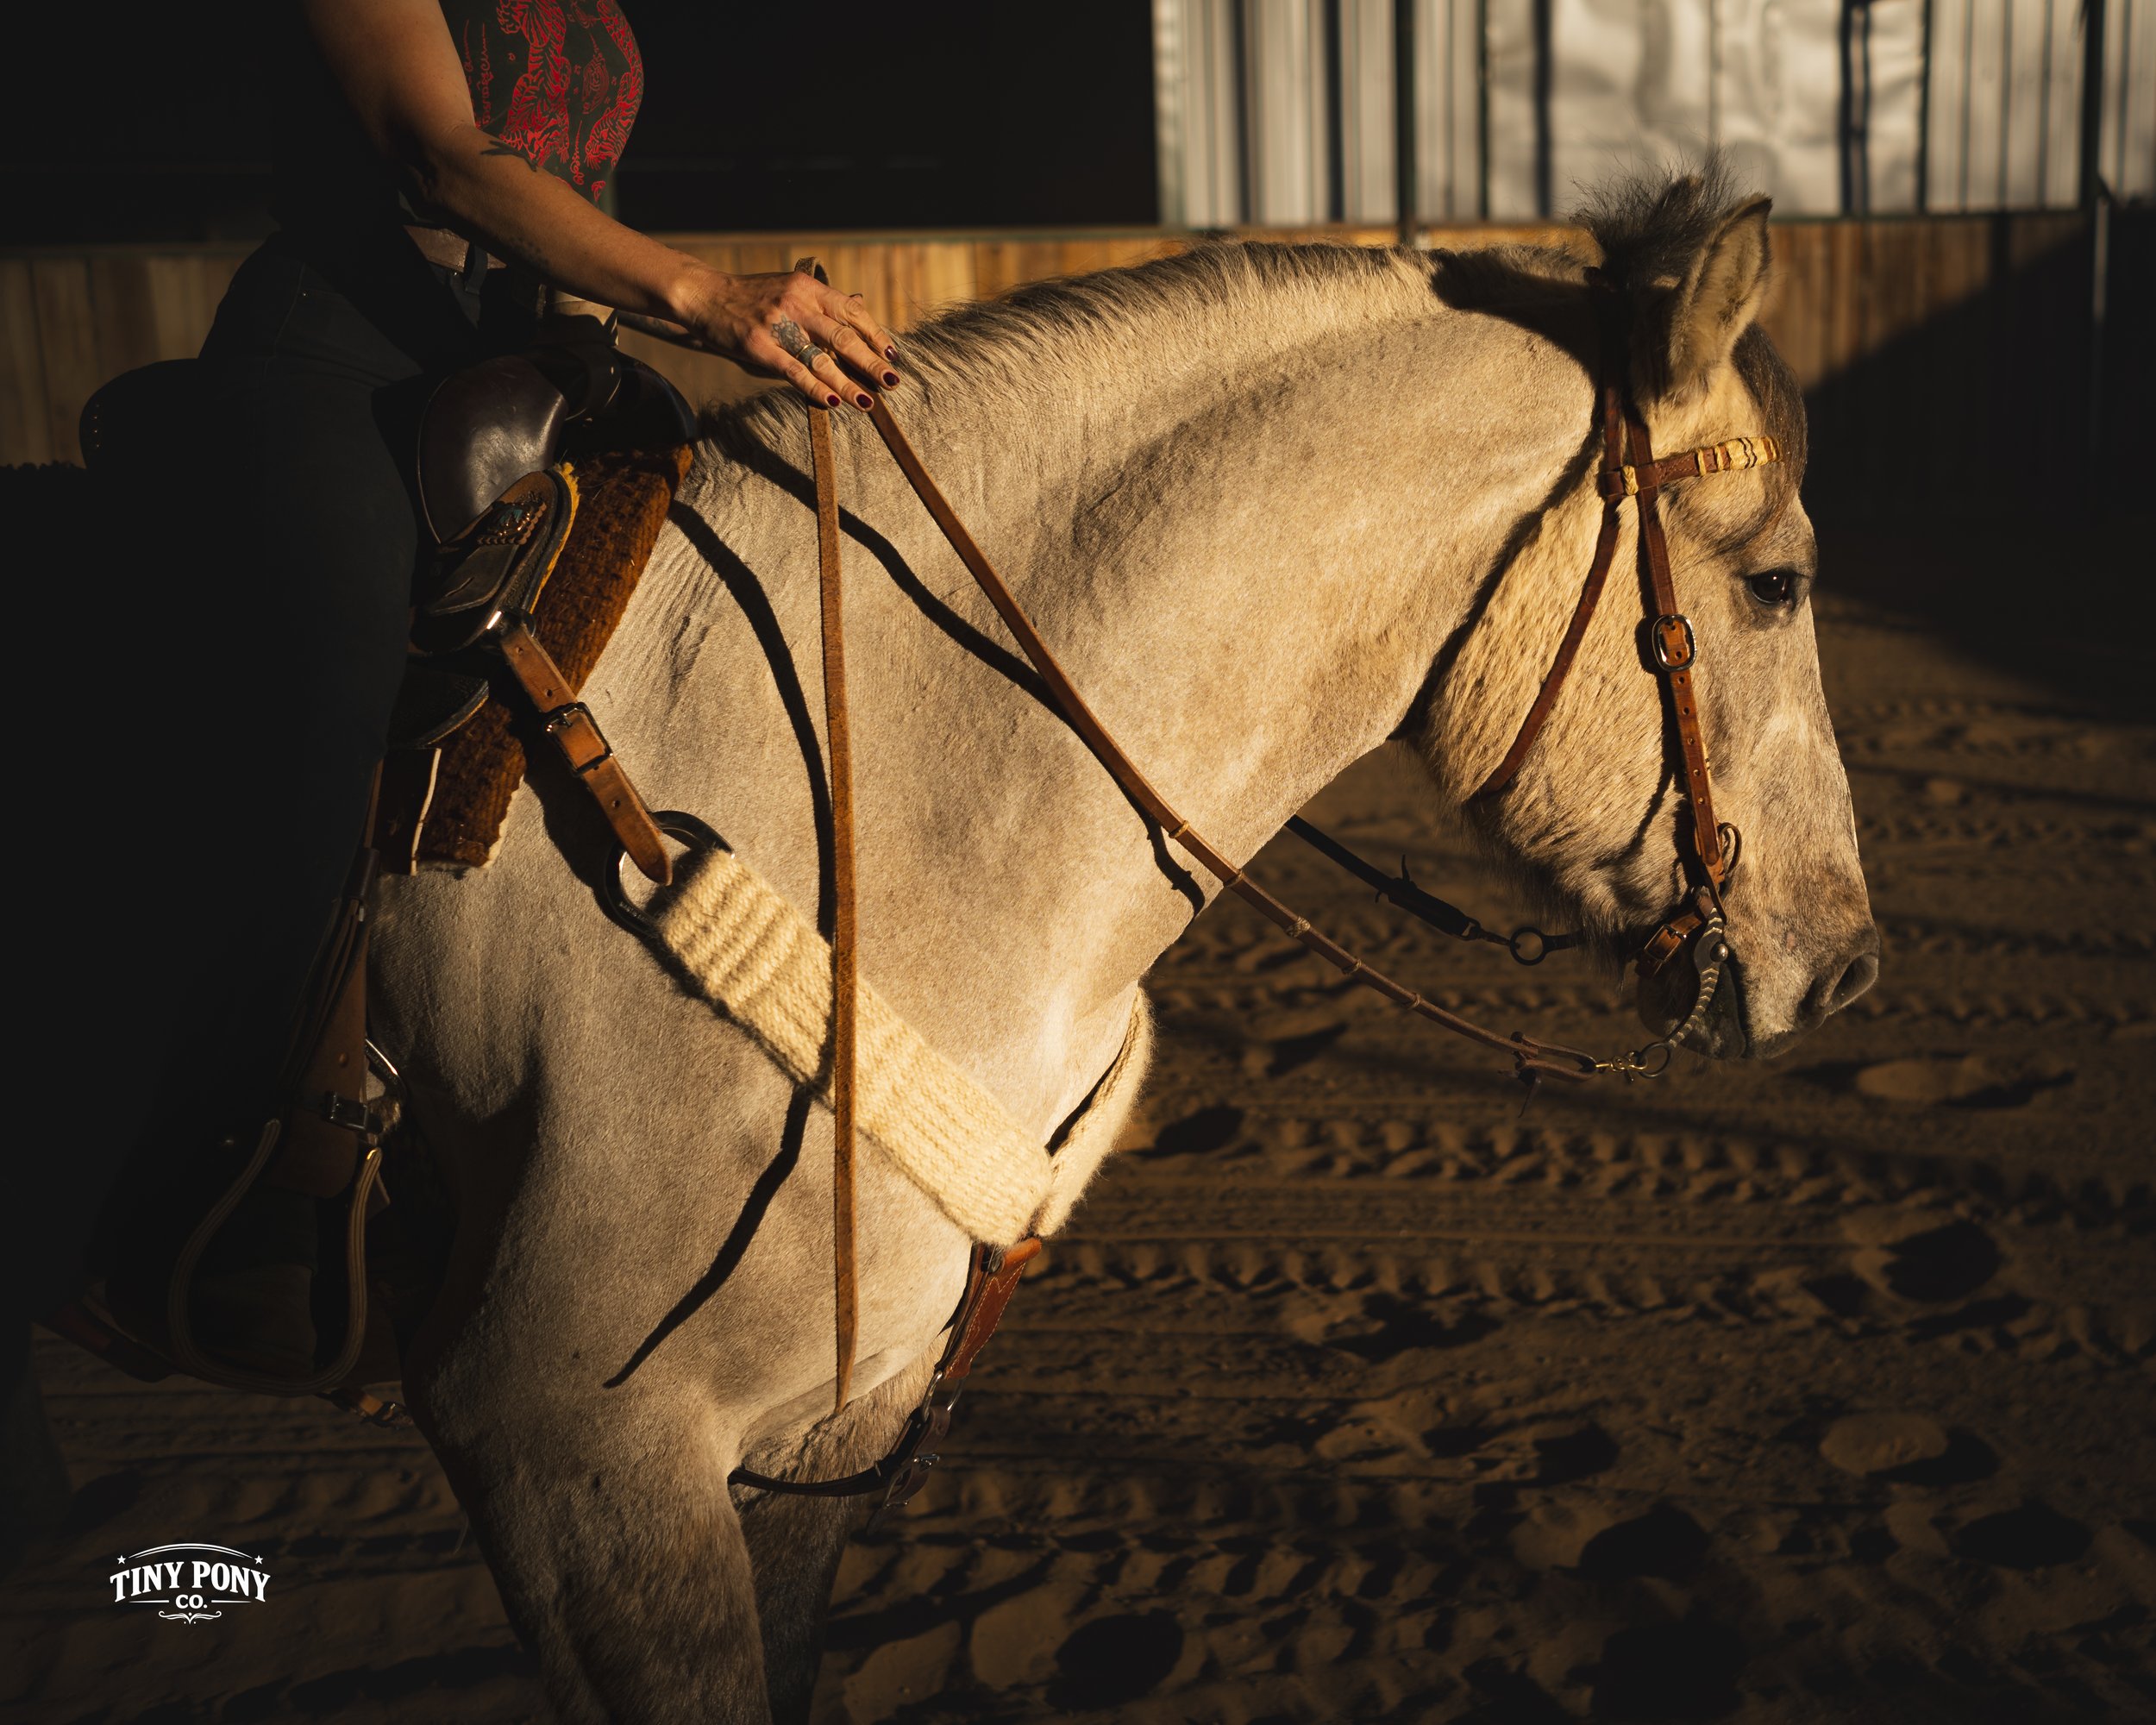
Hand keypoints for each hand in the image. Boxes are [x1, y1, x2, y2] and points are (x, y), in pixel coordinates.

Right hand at [675, 265, 899, 410]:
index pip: (852, 312)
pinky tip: (832, 401)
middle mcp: (797, 304)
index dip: (876, 335)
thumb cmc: (752, 296)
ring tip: (868, 401)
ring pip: (823, 358)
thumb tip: (860, 306)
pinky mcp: (760, 347)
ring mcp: (779, 325)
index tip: (892, 355)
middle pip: (844, 337)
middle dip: (872, 363)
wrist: (706, 295)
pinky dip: (815, 388)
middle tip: (893, 382)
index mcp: (809, 288)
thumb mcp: (790, 288)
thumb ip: (822, 302)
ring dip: (849, 383)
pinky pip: (794, 371)